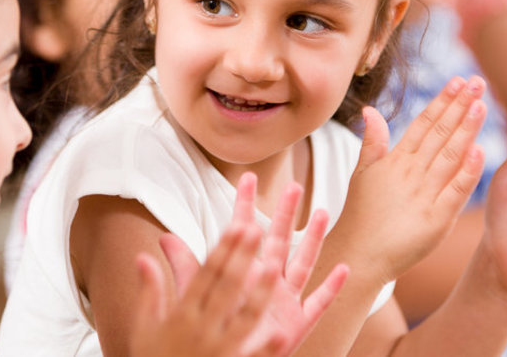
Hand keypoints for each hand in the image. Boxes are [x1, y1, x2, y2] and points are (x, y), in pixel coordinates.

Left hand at [133, 173, 348, 356]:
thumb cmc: (213, 329)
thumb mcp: (198, 296)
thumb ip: (186, 267)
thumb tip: (163, 238)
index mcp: (242, 271)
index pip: (243, 232)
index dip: (245, 205)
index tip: (247, 178)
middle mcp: (266, 281)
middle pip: (279, 240)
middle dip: (285, 214)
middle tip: (293, 186)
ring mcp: (284, 300)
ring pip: (302, 264)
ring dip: (313, 240)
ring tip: (322, 213)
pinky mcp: (297, 324)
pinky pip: (318, 304)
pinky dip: (331, 288)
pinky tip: (343, 269)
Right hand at [133, 221, 276, 355]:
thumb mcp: (143, 327)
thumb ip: (148, 291)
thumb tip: (142, 257)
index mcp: (180, 315)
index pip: (205, 275)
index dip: (222, 249)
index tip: (237, 225)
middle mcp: (200, 330)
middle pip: (225, 288)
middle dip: (241, 258)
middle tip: (257, 229)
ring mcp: (216, 351)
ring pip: (242, 319)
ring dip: (258, 294)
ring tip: (272, 270)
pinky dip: (265, 349)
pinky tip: (281, 334)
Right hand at [334, 76, 488, 282]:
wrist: (359, 255)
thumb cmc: (361, 215)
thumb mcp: (362, 174)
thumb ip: (372, 142)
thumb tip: (370, 110)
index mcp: (395, 161)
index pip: (423, 124)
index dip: (442, 101)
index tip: (458, 82)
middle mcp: (410, 173)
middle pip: (439, 134)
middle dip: (459, 106)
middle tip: (477, 83)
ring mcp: (424, 195)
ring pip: (449, 156)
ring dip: (466, 129)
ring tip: (480, 105)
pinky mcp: (436, 220)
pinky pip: (456, 191)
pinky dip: (468, 171)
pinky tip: (480, 150)